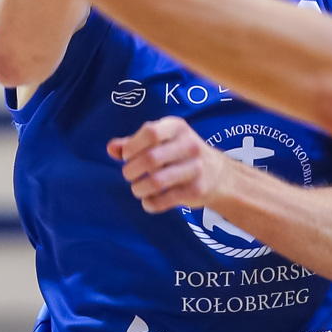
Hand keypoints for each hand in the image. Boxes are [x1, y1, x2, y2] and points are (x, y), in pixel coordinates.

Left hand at [110, 117, 230, 212]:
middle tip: (129, 175)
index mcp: (177, 128)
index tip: (127, 156)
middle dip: (131, 171)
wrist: (220, 175)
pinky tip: (149, 200)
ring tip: (138, 188)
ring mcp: (195, 168)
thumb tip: (111, 148)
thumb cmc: (181, 154)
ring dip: (138, 188)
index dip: (132, 146)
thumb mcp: (162, 141)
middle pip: (150, 159)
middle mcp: (189, 145)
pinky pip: (164, 200)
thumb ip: (134, 143)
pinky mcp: (197, 190)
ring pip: (156, 181)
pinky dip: (150, 203)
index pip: (150, 132)